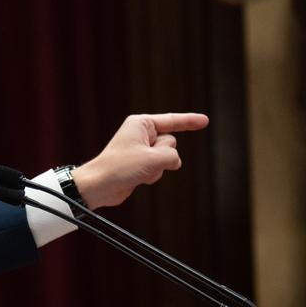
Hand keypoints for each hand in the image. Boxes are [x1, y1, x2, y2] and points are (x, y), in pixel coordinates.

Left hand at [72, 113, 208, 208]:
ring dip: (157, 168)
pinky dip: (152, 175)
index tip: (205, 121)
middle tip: (144, 161)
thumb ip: (172, 156)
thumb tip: (174, 162)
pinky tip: (137, 178)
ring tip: (138, 170)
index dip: (190, 121)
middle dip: (163, 155)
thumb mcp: (153, 158)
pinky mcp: (141, 164)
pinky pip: (159, 168)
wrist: (99, 186)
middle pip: (171, 143)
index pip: (172, 120)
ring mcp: (142, 150)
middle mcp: (142, 134)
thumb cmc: (119, 167)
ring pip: (167, 158)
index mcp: (141, 124)